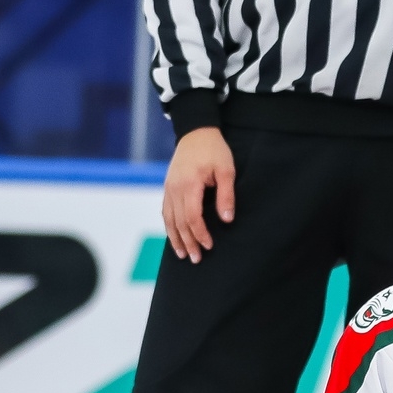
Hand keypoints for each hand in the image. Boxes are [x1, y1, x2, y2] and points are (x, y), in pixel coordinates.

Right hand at [163, 127, 236, 262]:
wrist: (196, 132)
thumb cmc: (214, 150)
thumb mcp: (227, 170)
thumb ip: (226, 196)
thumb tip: (226, 220)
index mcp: (189, 184)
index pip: (192, 217)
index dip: (200, 234)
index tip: (209, 246)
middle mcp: (174, 188)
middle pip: (179, 222)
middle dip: (187, 242)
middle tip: (196, 259)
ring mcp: (168, 187)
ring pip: (168, 219)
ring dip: (175, 238)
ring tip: (182, 254)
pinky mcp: (167, 186)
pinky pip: (165, 211)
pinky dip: (169, 226)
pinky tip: (174, 236)